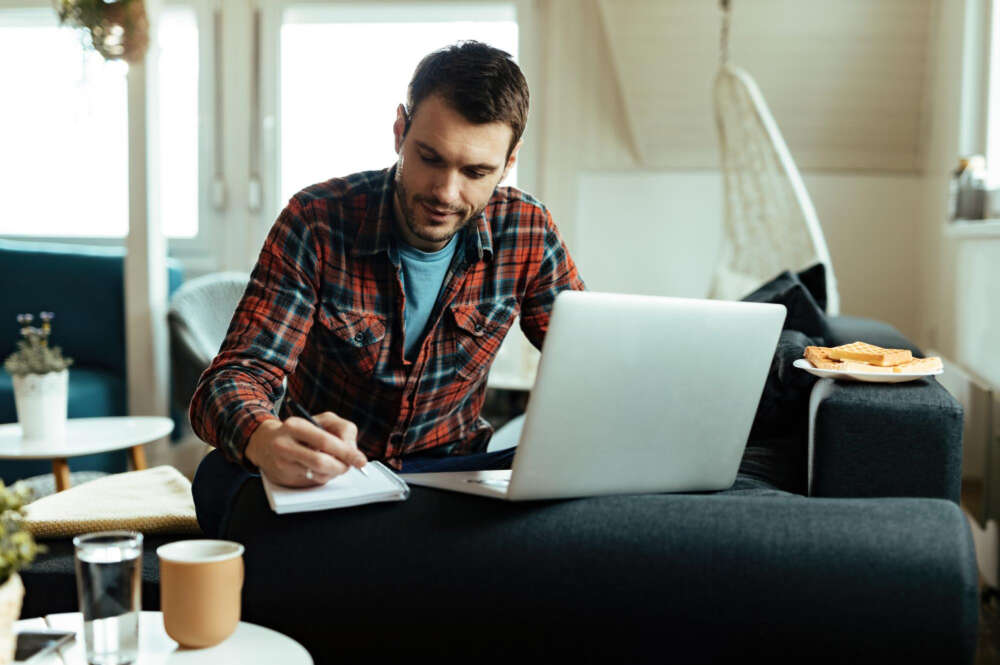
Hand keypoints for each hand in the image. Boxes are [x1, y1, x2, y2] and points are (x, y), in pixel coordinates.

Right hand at [245, 411, 366, 486]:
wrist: (264, 443)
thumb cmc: (299, 431)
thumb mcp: (321, 420)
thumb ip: (342, 430)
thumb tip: (353, 452)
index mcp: (294, 426)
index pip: (325, 441)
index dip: (347, 452)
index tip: (361, 460)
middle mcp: (284, 445)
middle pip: (321, 462)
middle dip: (341, 466)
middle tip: (349, 466)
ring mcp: (282, 464)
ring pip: (318, 475)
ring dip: (333, 473)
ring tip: (333, 465)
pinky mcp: (283, 479)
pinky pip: (312, 483)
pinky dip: (322, 478)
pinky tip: (319, 470)